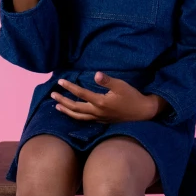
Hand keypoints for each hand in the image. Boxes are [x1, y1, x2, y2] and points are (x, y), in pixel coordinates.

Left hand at [51, 72, 165, 122]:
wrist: (143, 113)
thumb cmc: (132, 96)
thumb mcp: (121, 86)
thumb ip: (107, 81)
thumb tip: (95, 74)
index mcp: (100, 102)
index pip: (81, 94)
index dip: (69, 87)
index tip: (60, 81)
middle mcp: (97, 112)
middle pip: (75, 108)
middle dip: (63, 101)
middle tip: (52, 95)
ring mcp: (99, 118)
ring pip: (79, 117)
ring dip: (67, 111)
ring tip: (57, 107)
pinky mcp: (103, 121)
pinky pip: (85, 120)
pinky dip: (76, 116)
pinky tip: (73, 114)